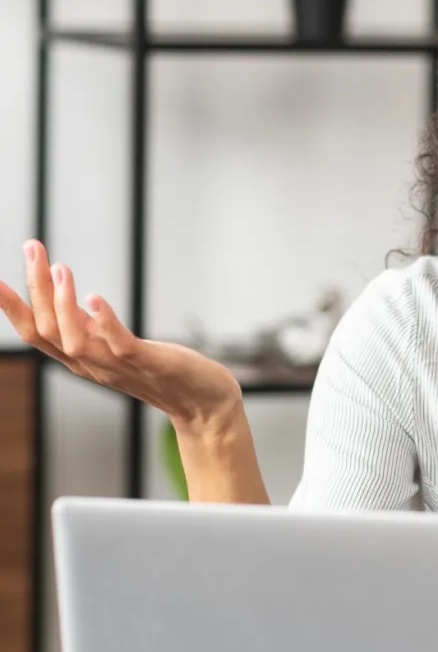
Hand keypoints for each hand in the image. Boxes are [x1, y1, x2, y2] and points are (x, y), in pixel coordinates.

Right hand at [0, 240, 242, 431]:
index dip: (12, 307)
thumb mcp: (115, 345)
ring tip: (61, 268)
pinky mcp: (149, 365)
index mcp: (82, 358)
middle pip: (47, 331)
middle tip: (32, 248)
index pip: (35, 333)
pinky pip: (120, 346)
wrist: (203, 404)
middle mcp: (92, 365)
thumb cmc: (161, 371)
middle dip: (34, 290)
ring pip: (74, 340)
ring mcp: (119, 367)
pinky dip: (105, 322)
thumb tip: (66, 298)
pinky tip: (95, 297)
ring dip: (63, 303)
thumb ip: (90, 327)